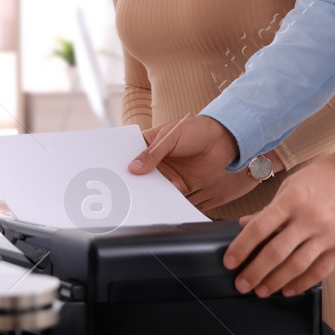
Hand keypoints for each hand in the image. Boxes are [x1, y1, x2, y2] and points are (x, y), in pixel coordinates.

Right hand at [129, 115, 245, 207]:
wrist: (223, 140)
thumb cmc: (195, 130)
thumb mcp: (171, 137)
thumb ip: (153, 153)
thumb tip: (134, 168)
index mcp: (148, 144)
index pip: (129, 154)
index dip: (120, 162)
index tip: (110, 172)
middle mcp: (154, 161)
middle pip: (137, 174)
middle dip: (130, 181)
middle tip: (120, 190)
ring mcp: (166, 174)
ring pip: (151, 186)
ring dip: (146, 192)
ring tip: (136, 200)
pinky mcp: (179, 185)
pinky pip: (168, 195)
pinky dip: (163, 200)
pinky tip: (156, 204)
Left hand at [223, 153, 334, 297]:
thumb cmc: (325, 176)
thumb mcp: (291, 185)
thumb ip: (269, 209)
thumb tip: (245, 225)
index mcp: (291, 200)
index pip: (259, 229)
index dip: (241, 248)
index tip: (230, 262)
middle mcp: (309, 219)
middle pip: (275, 253)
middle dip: (255, 272)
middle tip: (242, 284)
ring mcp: (327, 234)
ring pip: (296, 266)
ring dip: (276, 282)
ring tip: (262, 291)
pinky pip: (320, 271)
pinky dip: (302, 283)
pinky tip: (289, 289)